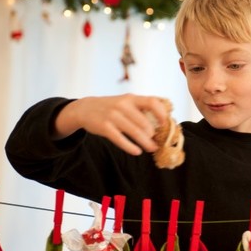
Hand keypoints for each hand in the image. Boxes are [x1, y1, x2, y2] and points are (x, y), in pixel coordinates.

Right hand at [54, 94, 169, 154]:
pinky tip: (137, 152)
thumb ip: (141, 107)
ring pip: (135, 132)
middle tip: (157, 142)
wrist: (85, 108)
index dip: (161, 113)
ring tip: (151, 148)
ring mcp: (113, 116)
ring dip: (146, 143)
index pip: (152, 102)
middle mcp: (123, 105)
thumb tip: (163, 119)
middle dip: (153, 135)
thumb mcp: (125, 101)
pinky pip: (120, 139)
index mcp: (131, 98)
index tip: (165, 124)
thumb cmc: (111, 107)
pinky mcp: (104, 127)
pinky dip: (131, 147)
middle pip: (145, 122)